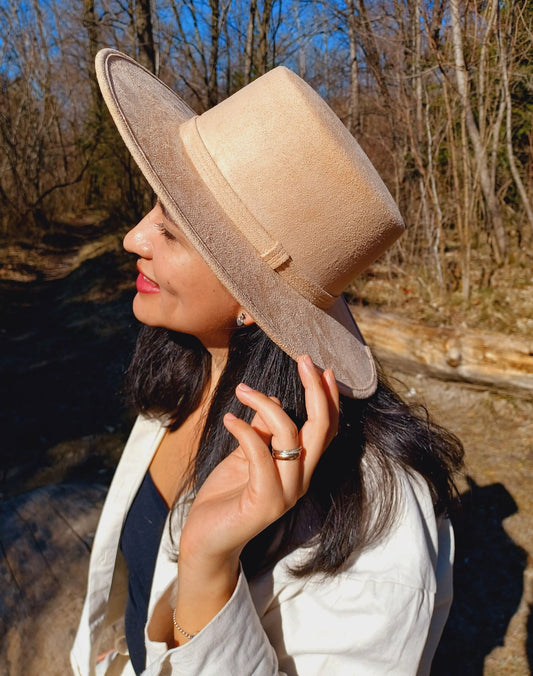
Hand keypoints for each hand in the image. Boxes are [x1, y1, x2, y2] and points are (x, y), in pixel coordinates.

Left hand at [179, 354, 338, 574]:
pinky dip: (245, 431)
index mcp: (300, 468)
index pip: (326, 429)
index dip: (328, 398)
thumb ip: (263, 431)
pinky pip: (260, 454)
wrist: (206, 539)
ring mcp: (286, 493)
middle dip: (316, 390)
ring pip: (290, 435)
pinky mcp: (265, 501)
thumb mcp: (245, 454)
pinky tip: (229, 418)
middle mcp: (300, 480)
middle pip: (321, 429)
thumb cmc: (226, 496)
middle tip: (304, 360)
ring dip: (266, 404)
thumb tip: (274, 400)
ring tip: (242, 389)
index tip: (320, 368)